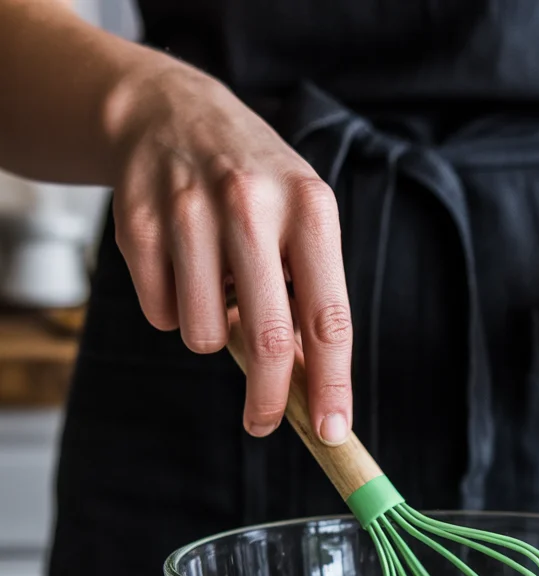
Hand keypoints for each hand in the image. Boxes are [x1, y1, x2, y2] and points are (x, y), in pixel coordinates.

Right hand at [106, 58, 351, 441]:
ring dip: (211, 336)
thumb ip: (309, 297)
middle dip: (267, 399)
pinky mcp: (137, 224)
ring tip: (215, 290)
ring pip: (203, 335)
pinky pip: (161, 314)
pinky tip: (179, 268)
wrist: (170, 113)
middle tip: (262, 424)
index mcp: (309, 208)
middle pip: (267, 339)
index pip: (327, 318)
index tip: (333, 431)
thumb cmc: (255, 189)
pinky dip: (173, 311)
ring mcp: (189, 211)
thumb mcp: (300, 222)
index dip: (332, 384)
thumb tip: (314, 388)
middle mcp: (251, 204)